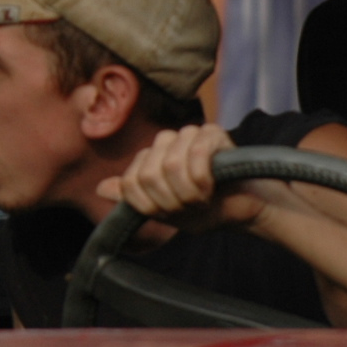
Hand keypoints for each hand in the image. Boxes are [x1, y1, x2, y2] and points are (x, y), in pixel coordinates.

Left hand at [99, 124, 260, 233]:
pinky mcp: (213, 132)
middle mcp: (166, 142)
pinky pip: (197, 153)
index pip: (131, 181)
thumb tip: (100, 188)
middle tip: (191, 207)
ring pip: (171, 163)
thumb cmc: (207, 211)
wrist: (246, 209)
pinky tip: (213, 186)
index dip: (150, 204)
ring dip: (190, 192)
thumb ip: (136, 199)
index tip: (171, 214)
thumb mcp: (166, 212)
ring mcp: (189, 134)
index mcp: (151, 160)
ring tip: (203, 198)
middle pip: (149, 173)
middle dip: (171, 200)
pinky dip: (204, 178)